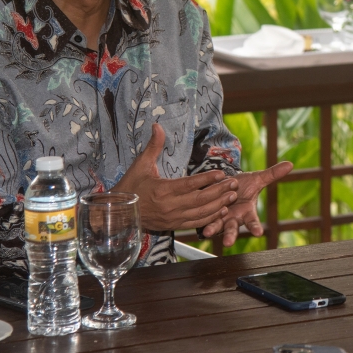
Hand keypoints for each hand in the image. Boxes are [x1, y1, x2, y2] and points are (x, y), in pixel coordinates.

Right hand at [113, 124, 238, 230]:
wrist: (118, 214)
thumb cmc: (130, 188)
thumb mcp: (140, 165)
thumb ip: (153, 146)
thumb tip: (158, 126)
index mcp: (162, 190)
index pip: (190, 184)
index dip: (207, 179)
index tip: (221, 174)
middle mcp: (170, 206)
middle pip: (200, 200)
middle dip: (220, 191)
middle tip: (234, 184)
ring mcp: (172, 218)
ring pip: (201, 213)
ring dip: (219, 204)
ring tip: (233, 195)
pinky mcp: (173, 226)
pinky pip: (195, 223)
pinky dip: (210, 218)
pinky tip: (222, 211)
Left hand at [201, 161, 292, 246]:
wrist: (225, 184)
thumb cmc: (243, 185)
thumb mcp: (257, 179)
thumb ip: (272, 174)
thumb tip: (290, 164)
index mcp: (247, 212)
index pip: (253, 222)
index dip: (255, 227)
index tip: (258, 233)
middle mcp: (234, 218)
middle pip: (233, 228)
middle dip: (230, 236)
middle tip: (228, 242)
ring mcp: (221, 218)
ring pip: (218, 226)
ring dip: (213, 228)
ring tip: (208, 232)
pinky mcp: (209, 215)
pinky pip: (205, 218)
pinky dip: (203, 218)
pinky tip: (200, 220)